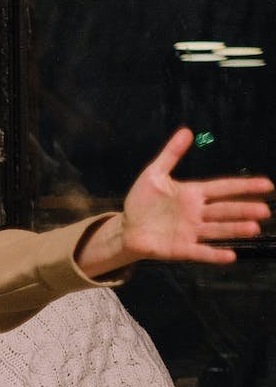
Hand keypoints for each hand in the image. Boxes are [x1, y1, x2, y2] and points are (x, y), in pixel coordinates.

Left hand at [114, 128, 272, 265]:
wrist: (125, 228)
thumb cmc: (142, 202)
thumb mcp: (154, 175)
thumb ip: (170, 155)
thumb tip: (187, 131)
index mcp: (193, 194)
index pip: (223, 188)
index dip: (244, 187)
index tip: (267, 185)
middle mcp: (196, 213)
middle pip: (224, 210)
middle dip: (243, 210)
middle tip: (263, 211)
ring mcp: (190, 231)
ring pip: (217, 229)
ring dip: (234, 229)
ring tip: (253, 228)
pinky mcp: (180, 248)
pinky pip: (200, 251)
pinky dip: (214, 254)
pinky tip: (230, 255)